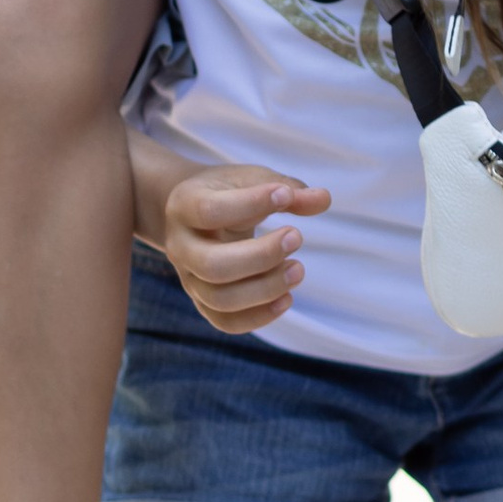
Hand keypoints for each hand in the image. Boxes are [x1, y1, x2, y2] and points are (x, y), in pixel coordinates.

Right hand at [158, 162, 328, 332]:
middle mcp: (180, 246)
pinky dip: (259, 316)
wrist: (192, 214)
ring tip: (298, 270)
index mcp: (185, 205)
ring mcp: (189, 278)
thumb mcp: (251, 179)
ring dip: (265, 288)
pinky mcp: (202, 301)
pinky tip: (287, 298)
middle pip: (213, 265)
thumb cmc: (227, 192)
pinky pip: (226, 321)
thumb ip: (286, 189)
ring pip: (220, 298)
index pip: (211, 211)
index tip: (286, 196)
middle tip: (297, 237)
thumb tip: (322, 199)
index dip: (251, 204)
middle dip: (261, 256)